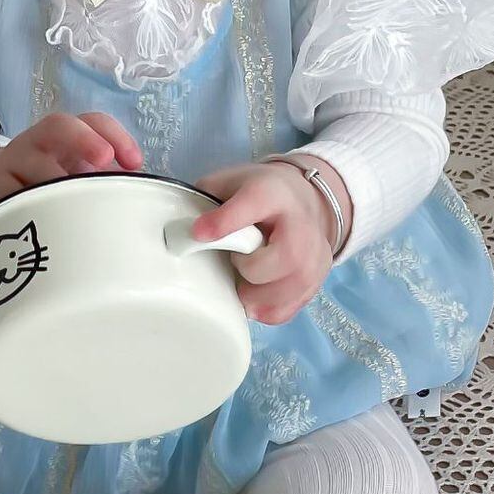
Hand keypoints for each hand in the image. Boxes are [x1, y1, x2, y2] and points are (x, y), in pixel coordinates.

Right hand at [0, 113, 144, 221]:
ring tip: (77, 209)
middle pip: (58, 125)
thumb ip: (107, 182)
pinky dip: (33, 209)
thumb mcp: (79, 178)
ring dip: (61, 184)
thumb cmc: (51, 188)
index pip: (92, 121)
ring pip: (36, 164)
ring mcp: (13, 162)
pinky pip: (13, 196)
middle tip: (105, 161)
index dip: (115, 134)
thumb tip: (145, 199)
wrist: (2, 198)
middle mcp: (37, 141)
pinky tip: (48, 225)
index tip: (134, 162)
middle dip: (84, 139)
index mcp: (65, 136)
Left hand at [187, 157, 340, 324]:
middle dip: (249, 268)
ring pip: (288, 289)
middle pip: (282, 259)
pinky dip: (264, 310)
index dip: (225, 222)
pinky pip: (287, 309)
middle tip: (236, 261)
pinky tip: (254, 295)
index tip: (197, 233)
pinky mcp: (316, 280)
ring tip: (242, 280)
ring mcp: (316, 255)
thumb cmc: (256, 192)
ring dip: (254, 294)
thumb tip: (177, 232)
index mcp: (273, 192)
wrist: (302, 200)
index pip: (254, 204)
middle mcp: (302, 224)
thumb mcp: (228, 183)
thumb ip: (203, 200)